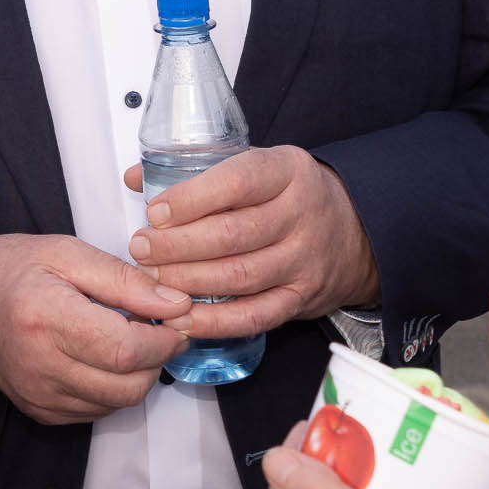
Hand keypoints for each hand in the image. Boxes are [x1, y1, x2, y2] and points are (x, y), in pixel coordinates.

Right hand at [0, 234, 190, 424]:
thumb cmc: (13, 270)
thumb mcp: (68, 253)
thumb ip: (125, 280)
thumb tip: (176, 304)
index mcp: (47, 318)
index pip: (125, 349)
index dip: (164, 338)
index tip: (177, 317)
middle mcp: (42, 366)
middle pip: (128, 384)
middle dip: (158, 357)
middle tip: (161, 327)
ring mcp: (40, 395)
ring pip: (118, 402)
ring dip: (140, 374)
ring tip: (133, 339)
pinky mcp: (41, 411)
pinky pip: (97, 410)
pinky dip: (115, 387)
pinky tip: (106, 357)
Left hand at [123, 145, 378, 339]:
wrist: (352, 232)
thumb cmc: (289, 195)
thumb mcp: (257, 165)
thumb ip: (198, 170)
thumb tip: (136, 178)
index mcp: (288, 171)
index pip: (238, 182)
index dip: (192, 199)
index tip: (155, 212)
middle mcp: (301, 214)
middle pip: (233, 234)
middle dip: (178, 245)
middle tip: (142, 249)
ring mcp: (304, 259)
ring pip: (240, 276)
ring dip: (189, 281)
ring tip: (152, 280)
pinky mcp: (301, 297)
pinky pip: (254, 315)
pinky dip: (214, 322)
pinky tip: (182, 318)